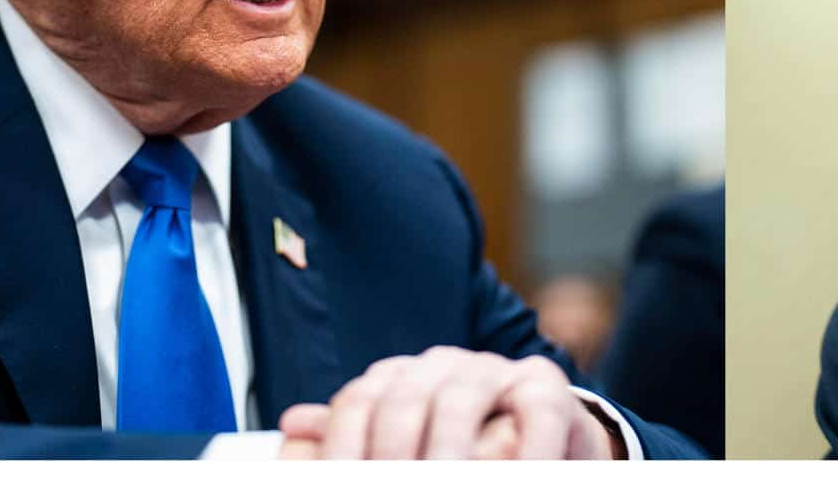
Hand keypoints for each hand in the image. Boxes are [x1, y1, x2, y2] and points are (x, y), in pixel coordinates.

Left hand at [275, 347, 615, 459]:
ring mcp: (494, 372)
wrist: (540, 445)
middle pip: (401, 402)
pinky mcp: (544, 387)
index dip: (342, 450)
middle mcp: (442, 367)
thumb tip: (293, 426)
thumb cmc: (465, 450)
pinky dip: (529, 449)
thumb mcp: (404, 449)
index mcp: (400, 379)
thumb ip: (353, 441)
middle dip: (390, 457)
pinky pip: (536, 412)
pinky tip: (518, 470)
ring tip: (446, 479)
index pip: (358, 403)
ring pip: (460, 401)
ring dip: (450, 452)